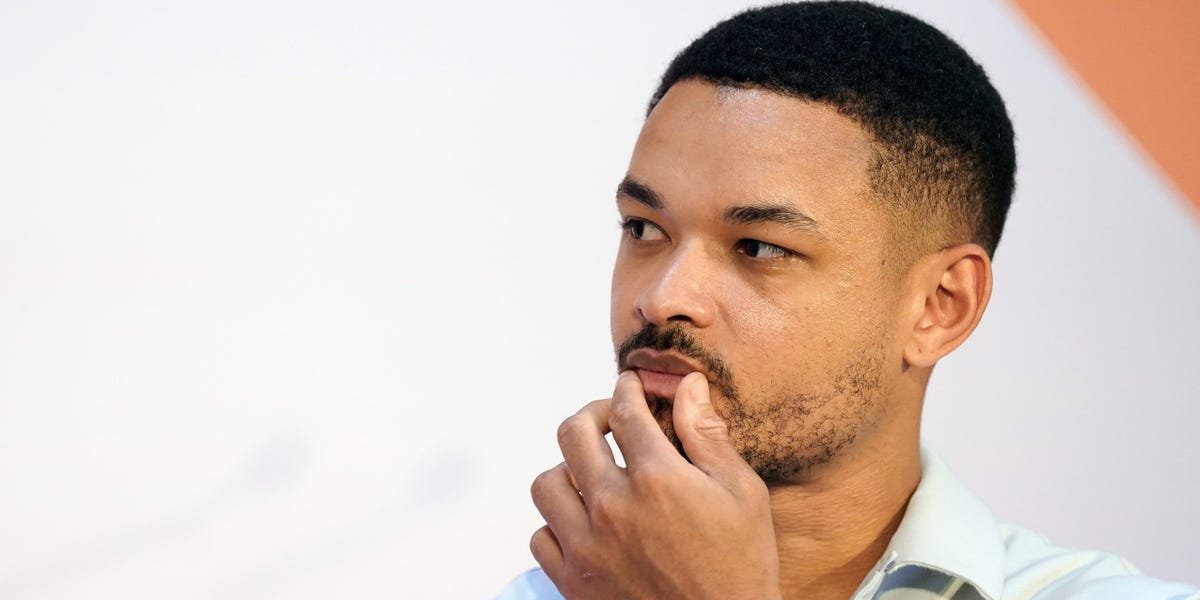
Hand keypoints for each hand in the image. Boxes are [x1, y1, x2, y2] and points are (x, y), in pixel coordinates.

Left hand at [530, 371, 781, 598]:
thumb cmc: (740, 567)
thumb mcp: (742, 494)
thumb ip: (708, 436)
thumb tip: (688, 386)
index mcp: (657, 479)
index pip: (626, 410)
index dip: (627, 389)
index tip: (630, 386)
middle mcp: (613, 507)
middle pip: (573, 433)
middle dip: (592, 414)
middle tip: (609, 419)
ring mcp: (587, 546)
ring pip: (547, 483)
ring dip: (568, 469)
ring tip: (592, 473)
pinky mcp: (574, 582)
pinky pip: (541, 536)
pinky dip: (556, 523)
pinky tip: (583, 521)